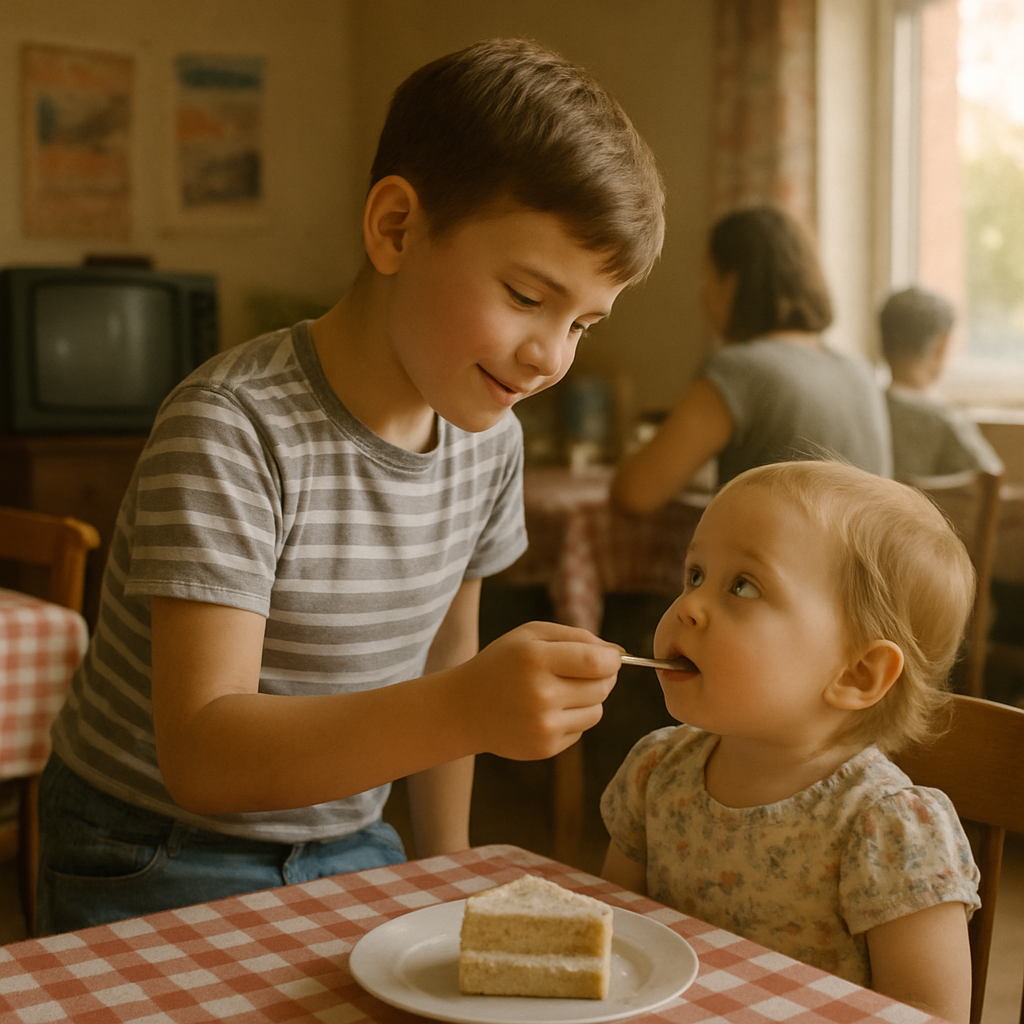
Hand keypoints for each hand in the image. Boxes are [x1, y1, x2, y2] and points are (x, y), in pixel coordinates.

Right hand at [453, 621, 620, 760]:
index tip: (610, 657)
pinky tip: (546, 711)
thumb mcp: (531, 635)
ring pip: (597, 711)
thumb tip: (618, 653)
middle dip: (601, 677)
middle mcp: (540, 694)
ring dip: (589, 699)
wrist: (464, 708)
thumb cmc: (503, 663)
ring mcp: (543, 725)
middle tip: (580, 671)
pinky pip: (581, 729)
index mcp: (535, 658)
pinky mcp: (545, 748)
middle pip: (602, 687)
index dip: (612, 659)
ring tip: (560, 691)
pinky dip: (573, 718)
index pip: (598, 661)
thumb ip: (577, 636)